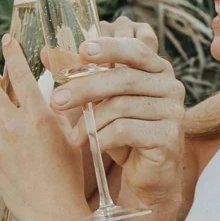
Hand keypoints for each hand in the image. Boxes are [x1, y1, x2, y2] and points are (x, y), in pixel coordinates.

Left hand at [0, 37, 90, 220]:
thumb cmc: (71, 175)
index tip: (7, 40)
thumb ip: (64, 112)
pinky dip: (0, 143)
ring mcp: (0, 146)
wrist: (56, 213)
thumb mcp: (75, 137)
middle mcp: (15, 127)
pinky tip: (17, 156)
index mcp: (39, 116)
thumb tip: (61, 92)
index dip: (12, 53)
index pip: (20, 74)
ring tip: (10, 123)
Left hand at [49, 21, 185, 208]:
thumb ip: (79, 75)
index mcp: (157, 69)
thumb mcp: (101, 100)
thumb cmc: (123, 133)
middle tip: (57, 100)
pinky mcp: (169, 137)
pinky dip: (102, 138)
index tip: (82, 50)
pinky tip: (92, 146)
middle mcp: (171, 86)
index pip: (134, 49)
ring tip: (75, 135)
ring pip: (121, 106)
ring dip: (90, 122)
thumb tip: (45, 53)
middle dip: (85, 88)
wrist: (147, 174)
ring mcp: (174, 111)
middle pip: (123, 78)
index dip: (109, 47)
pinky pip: (126, 130)